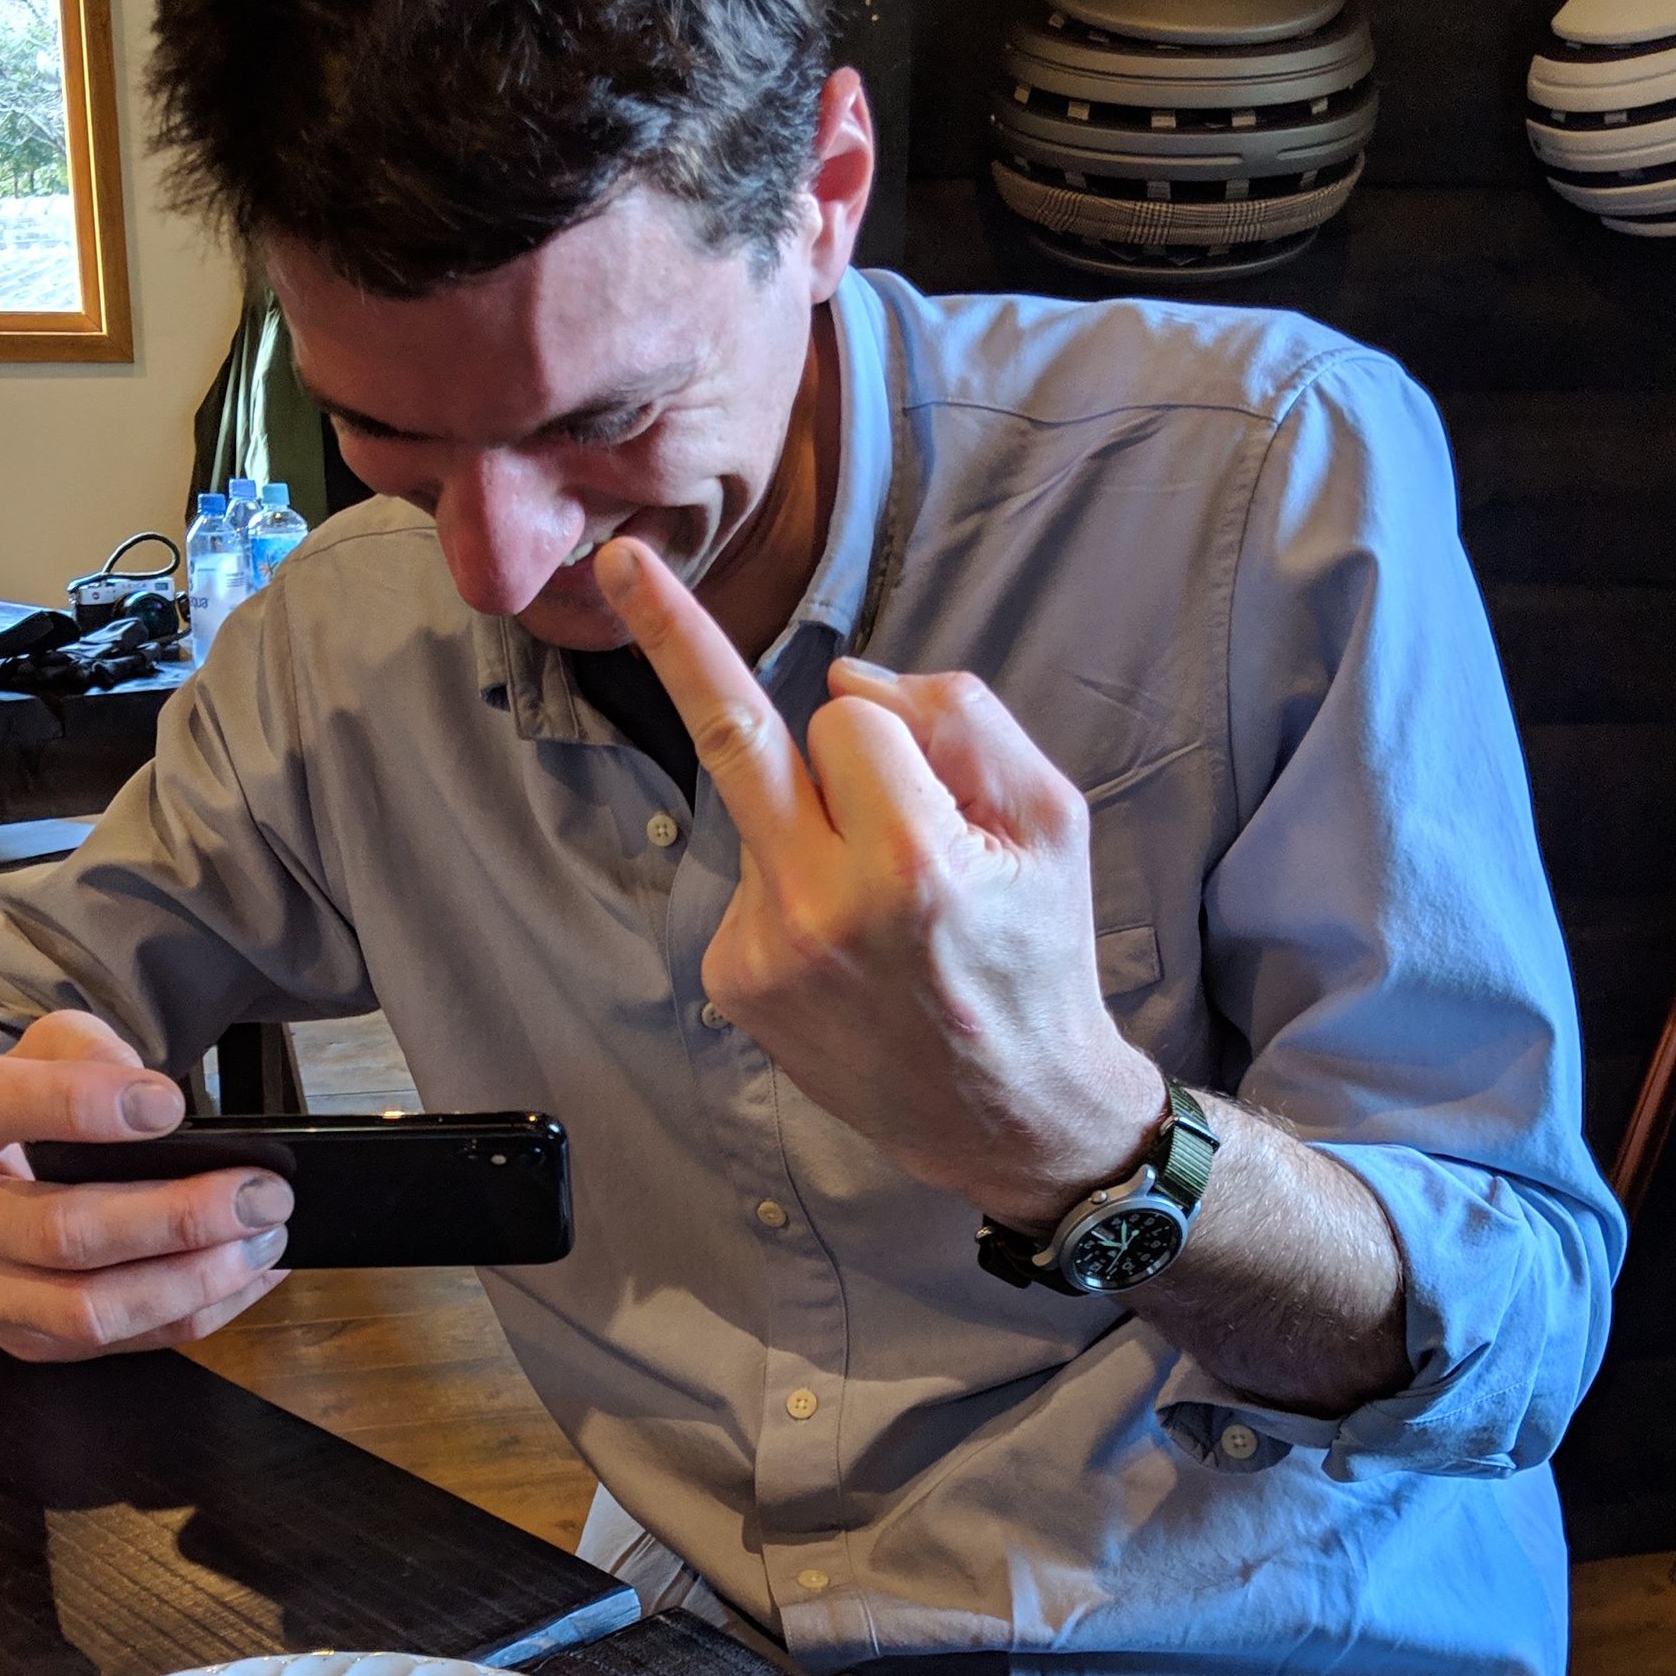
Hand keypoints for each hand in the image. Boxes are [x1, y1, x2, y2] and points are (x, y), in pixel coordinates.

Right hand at [0, 1009, 292, 1361]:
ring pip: (88, 1310)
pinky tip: (250, 1275)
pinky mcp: (21, 1338)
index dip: (79, 1105)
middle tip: (262, 1194)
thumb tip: (145, 1096)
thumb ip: (89, 1049)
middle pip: (59, 1232)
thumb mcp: (48, 1048)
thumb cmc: (27, 1104)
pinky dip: (196, 1313)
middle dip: (176, 1217)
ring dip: (193, 1280)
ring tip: (265, 1240)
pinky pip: (117, 1343)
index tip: (169, 1105)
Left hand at [594, 539, 1162, 1229]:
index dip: (894, 736)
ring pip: (762, 808)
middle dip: (677, 636)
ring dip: (817, 823)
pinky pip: (753, 874)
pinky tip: (850, 948)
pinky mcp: (736, 981)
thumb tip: (842, 678)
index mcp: (912, 866)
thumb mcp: (1054, 822)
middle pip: (737, 732)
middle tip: (621, 561)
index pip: (850, 719)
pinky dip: (798, 882)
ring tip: (889, 914)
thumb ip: (962, 721)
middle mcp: (822, 910)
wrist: (1010, 1113)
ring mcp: (765, 952)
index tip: (919, 764)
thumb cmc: (1039, 954)